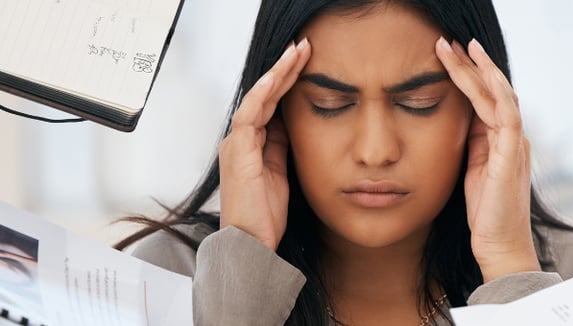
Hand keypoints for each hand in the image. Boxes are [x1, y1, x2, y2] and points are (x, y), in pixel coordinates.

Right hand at [218, 39, 311, 250]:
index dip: (287, 82)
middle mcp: (241, 140)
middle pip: (264, 95)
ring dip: (277, 73)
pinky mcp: (238, 152)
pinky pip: (249, 115)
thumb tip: (291, 124)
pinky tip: (276, 77)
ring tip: (295, 53)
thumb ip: (281, 147)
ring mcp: (237, 144)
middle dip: (284, 69)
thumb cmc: (264, 214)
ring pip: (257, 98)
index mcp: (252, 144)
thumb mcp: (281, 172)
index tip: (305, 63)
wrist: (251, 242)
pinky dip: (262, 94)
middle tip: (303, 47)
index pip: (271, 104)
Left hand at [435, 37, 539, 281]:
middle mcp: (513, 137)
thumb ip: (472, 144)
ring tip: (461, 47)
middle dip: (471, 65)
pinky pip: (506, 115)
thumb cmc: (485, 213)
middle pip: (493, 91)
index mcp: (502, 141)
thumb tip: (461, 119)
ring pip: (500, 95)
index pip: (487, 99)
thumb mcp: (473, 170)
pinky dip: (495, 92)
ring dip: (479, 70)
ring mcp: (515, 144)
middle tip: (449, 42)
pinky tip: (482, 73)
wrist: (500, 245)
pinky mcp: (512, 155)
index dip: (469, 76)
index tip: (448, 56)